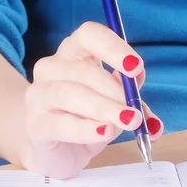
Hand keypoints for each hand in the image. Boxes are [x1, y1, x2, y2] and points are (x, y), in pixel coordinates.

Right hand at [19, 21, 162, 178]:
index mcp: (74, 54)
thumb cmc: (84, 121)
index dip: (113, 47)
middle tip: (136, 111)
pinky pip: (61, 123)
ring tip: (128, 122)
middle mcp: (52, 68)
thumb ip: (132, 103)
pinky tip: (105, 132)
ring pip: (71, 94)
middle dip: (116, 91)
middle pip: (84, 70)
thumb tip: (151, 111)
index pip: (89, 34)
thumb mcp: (114, 108)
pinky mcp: (35, 125)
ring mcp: (39, 95)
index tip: (136, 67)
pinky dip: (86, 129)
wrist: (53, 152)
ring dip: (104, 108)